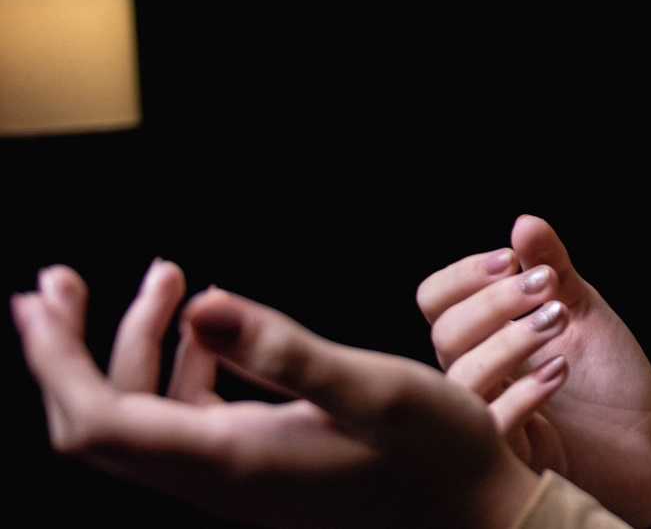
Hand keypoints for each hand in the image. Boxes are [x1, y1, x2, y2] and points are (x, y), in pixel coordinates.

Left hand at [13, 260, 548, 528]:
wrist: (476, 512)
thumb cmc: (438, 453)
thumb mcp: (370, 387)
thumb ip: (281, 348)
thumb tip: (198, 303)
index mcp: (235, 460)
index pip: (99, 422)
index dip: (55, 362)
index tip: (40, 299)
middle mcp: (220, 479)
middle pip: (105, 422)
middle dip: (70, 349)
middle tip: (60, 280)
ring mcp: (238, 478)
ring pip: (146, 417)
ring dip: (137, 345)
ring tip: (165, 276)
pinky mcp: (261, 469)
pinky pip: (188, 420)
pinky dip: (180, 366)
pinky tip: (209, 330)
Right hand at [418, 215, 650, 527]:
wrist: (640, 440)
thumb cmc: (606, 376)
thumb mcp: (584, 309)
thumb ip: (553, 267)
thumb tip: (524, 222)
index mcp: (483, 334)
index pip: (437, 299)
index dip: (464, 275)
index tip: (511, 259)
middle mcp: (475, 373)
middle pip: (445, 332)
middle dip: (494, 303)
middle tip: (546, 287)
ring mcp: (486, 415)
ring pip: (463, 377)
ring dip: (510, 340)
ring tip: (557, 320)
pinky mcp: (510, 454)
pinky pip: (492, 425)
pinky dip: (524, 393)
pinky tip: (561, 371)